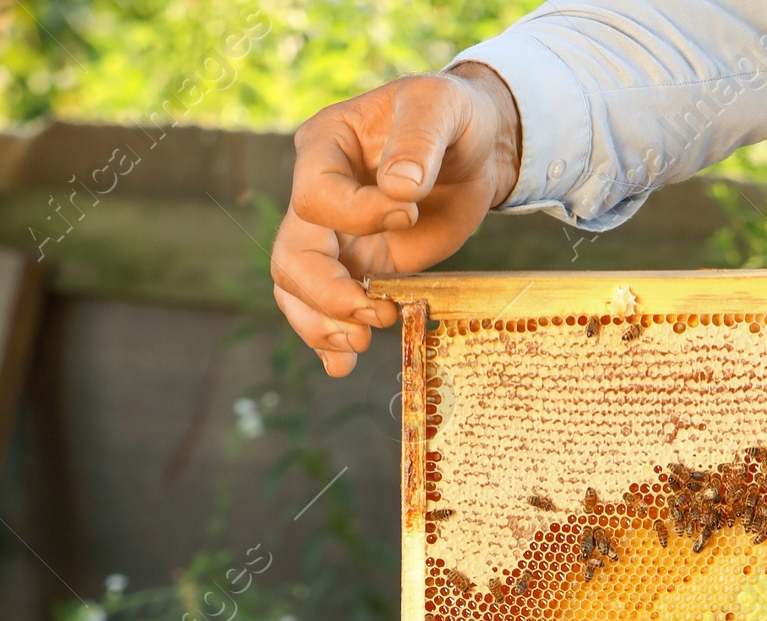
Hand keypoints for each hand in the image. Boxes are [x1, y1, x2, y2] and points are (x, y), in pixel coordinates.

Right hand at [271, 64, 520, 376]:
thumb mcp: (440, 108)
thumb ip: (418, 142)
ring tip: (359, 346)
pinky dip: (330, 344)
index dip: (358, 215)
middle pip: (291, 257)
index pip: (315, 196)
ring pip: (297, 291)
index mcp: (324, 146)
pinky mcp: (362, 268)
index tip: (408, 213)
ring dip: (322, 326)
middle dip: (326, 294)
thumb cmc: (452, 116)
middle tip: (374, 316)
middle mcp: (318, 195)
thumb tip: (399, 189)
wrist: (474, 150)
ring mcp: (336, 237)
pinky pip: (327, 310)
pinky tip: (344, 366)